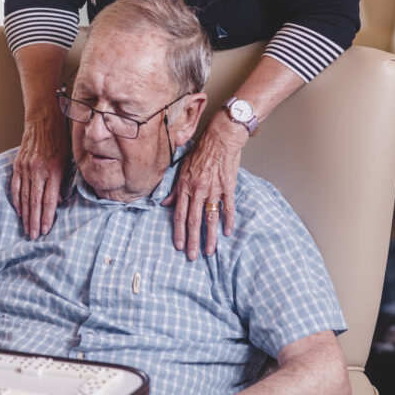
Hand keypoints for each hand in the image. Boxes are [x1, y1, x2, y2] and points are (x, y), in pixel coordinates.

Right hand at [12, 113, 69, 238]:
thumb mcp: (68, 160)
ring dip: (26, 215)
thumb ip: (63, 182)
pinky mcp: (18, 165)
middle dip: (35, 221)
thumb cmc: (59, 141)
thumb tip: (57, 202)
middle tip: (33, 236)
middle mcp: (39, 171)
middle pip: (35, 202)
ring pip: (24, 197)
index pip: (49, 200)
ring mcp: (26, 168)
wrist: (43, 121)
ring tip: (26, 228)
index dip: (47, 217)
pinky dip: (16, 200)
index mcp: (54, 171)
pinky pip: (15, 186)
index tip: (45, 230)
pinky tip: (19, 211)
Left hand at [163, 111, 244, 258]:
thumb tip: (165, 203)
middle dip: (192, 241)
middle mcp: (198, 190)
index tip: (178, 245)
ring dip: (210, 236)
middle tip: (192, 257)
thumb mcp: (182, 168)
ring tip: (210, 251)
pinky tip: (227, 232)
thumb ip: (174, 188)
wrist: (220, 138)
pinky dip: (228, 220)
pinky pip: (228, 207)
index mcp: (185, 186)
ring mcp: (213, 189)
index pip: (179, 214)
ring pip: (210, 218)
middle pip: (193, 220)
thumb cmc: (201, 151)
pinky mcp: (228, 187)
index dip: (178, 231)